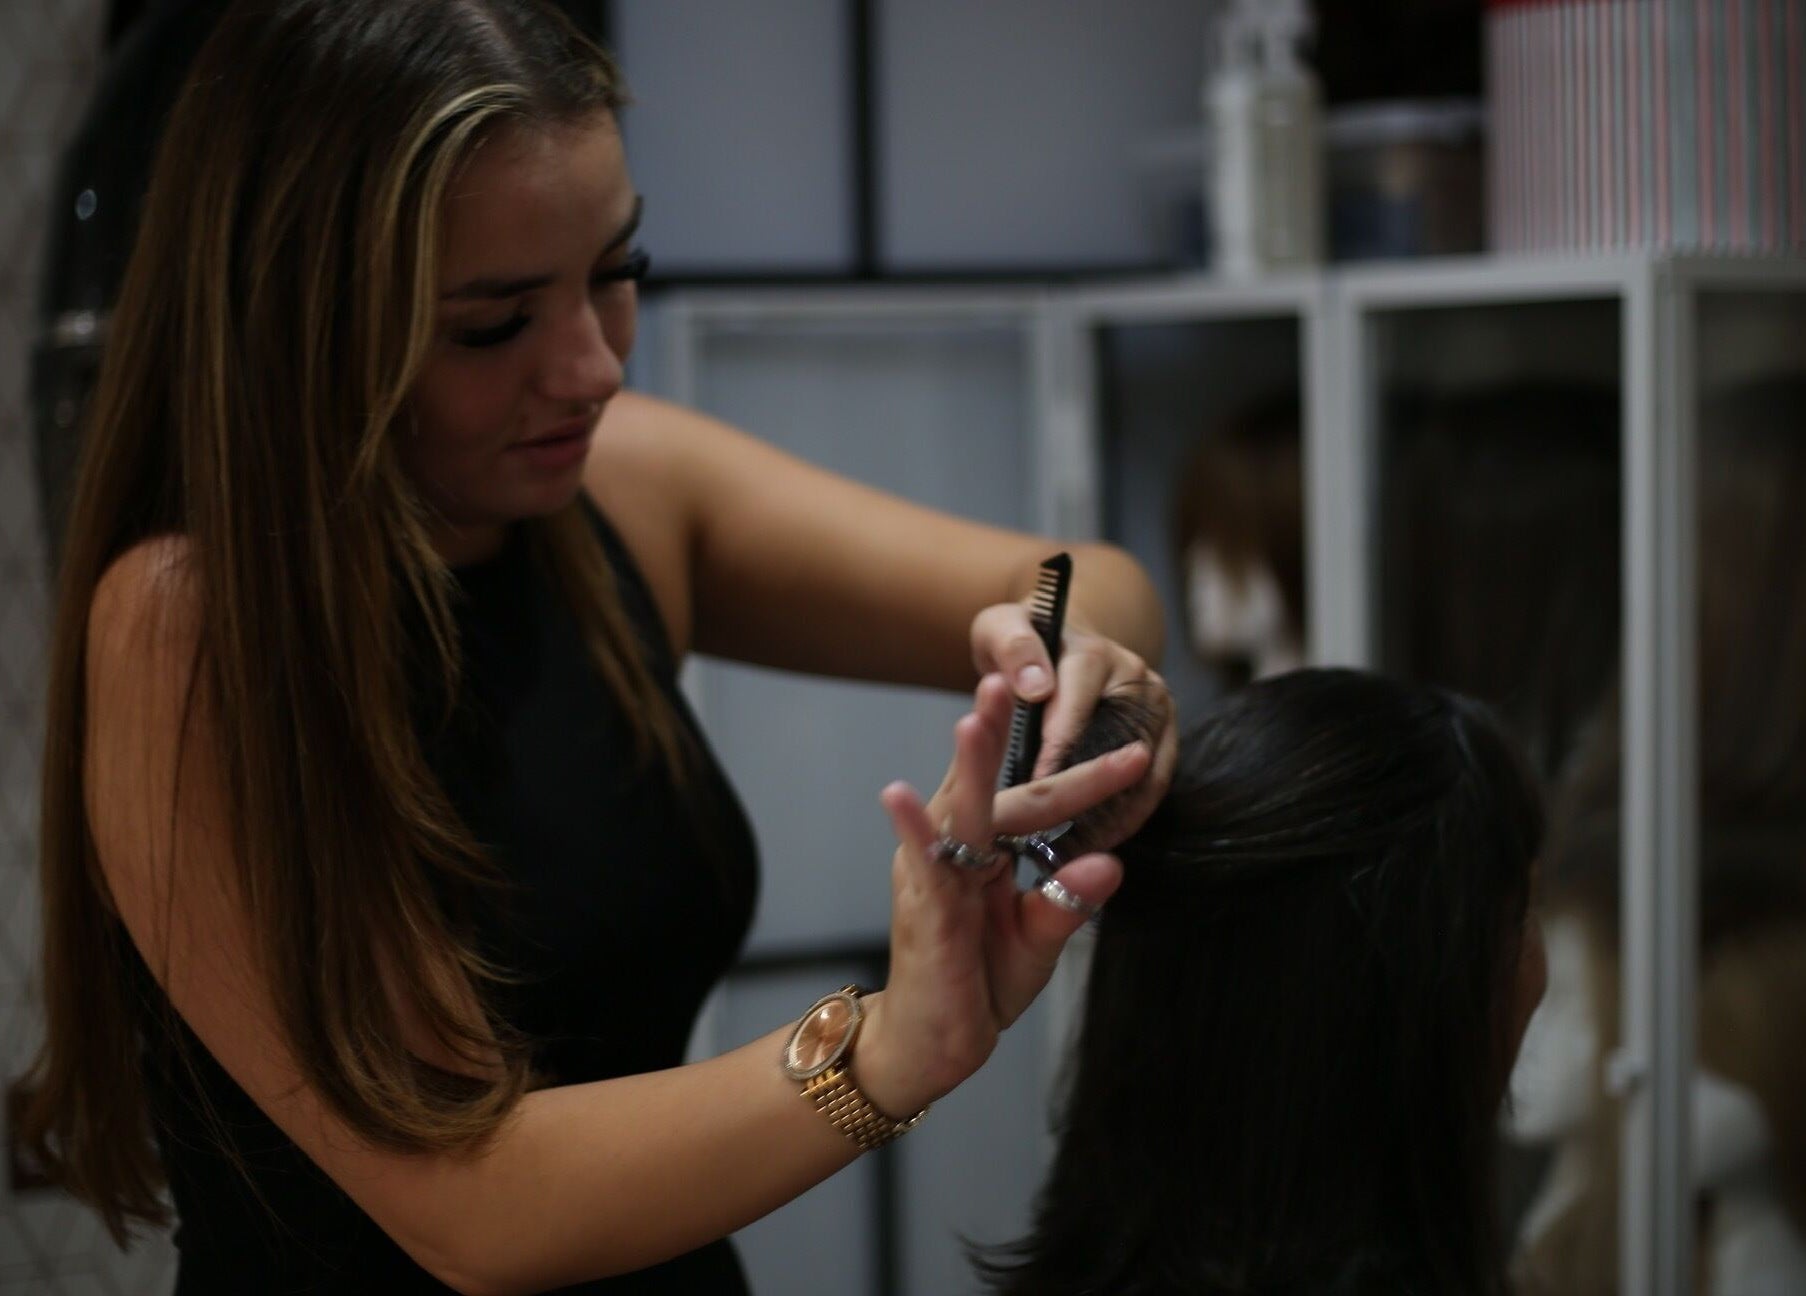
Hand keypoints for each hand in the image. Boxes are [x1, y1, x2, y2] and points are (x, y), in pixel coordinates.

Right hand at [853, 675, 1132, 1117]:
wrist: (933, 1045)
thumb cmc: (979, 982)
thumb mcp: (1039, 938)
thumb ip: (1071, 900)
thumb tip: (1112, 861)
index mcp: (986, 850)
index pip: (1038, 801)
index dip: (1088, 779)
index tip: (1140, 754)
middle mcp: (955, 850)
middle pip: (988, 783)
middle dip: (1001, 730)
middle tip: (1016, 675)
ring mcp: (932, 875)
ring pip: (956, 809)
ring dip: (966, 763)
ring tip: (976, 715)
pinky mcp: (920, 908)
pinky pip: (917, 862)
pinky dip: (911, 829)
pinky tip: (897, 794)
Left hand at [969, 601, 1178, 846]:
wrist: (1056, 638)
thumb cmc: (1020, 641)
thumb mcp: (998, 630)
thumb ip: (1012, 649)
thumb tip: (1036, 687)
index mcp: (1092, 655)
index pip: (1072, 716)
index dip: (1053, 761)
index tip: (1031, 800)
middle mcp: (1134, 677)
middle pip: (1119, 750)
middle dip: (1089, 799)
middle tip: (1057, 844)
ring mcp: (1156, 705)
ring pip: (1146, 773)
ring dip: (1117, 816)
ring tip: (1081, 854)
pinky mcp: (1165, 731)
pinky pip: (1155, 781)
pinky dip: (1130, 813)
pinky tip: (1101, 841)